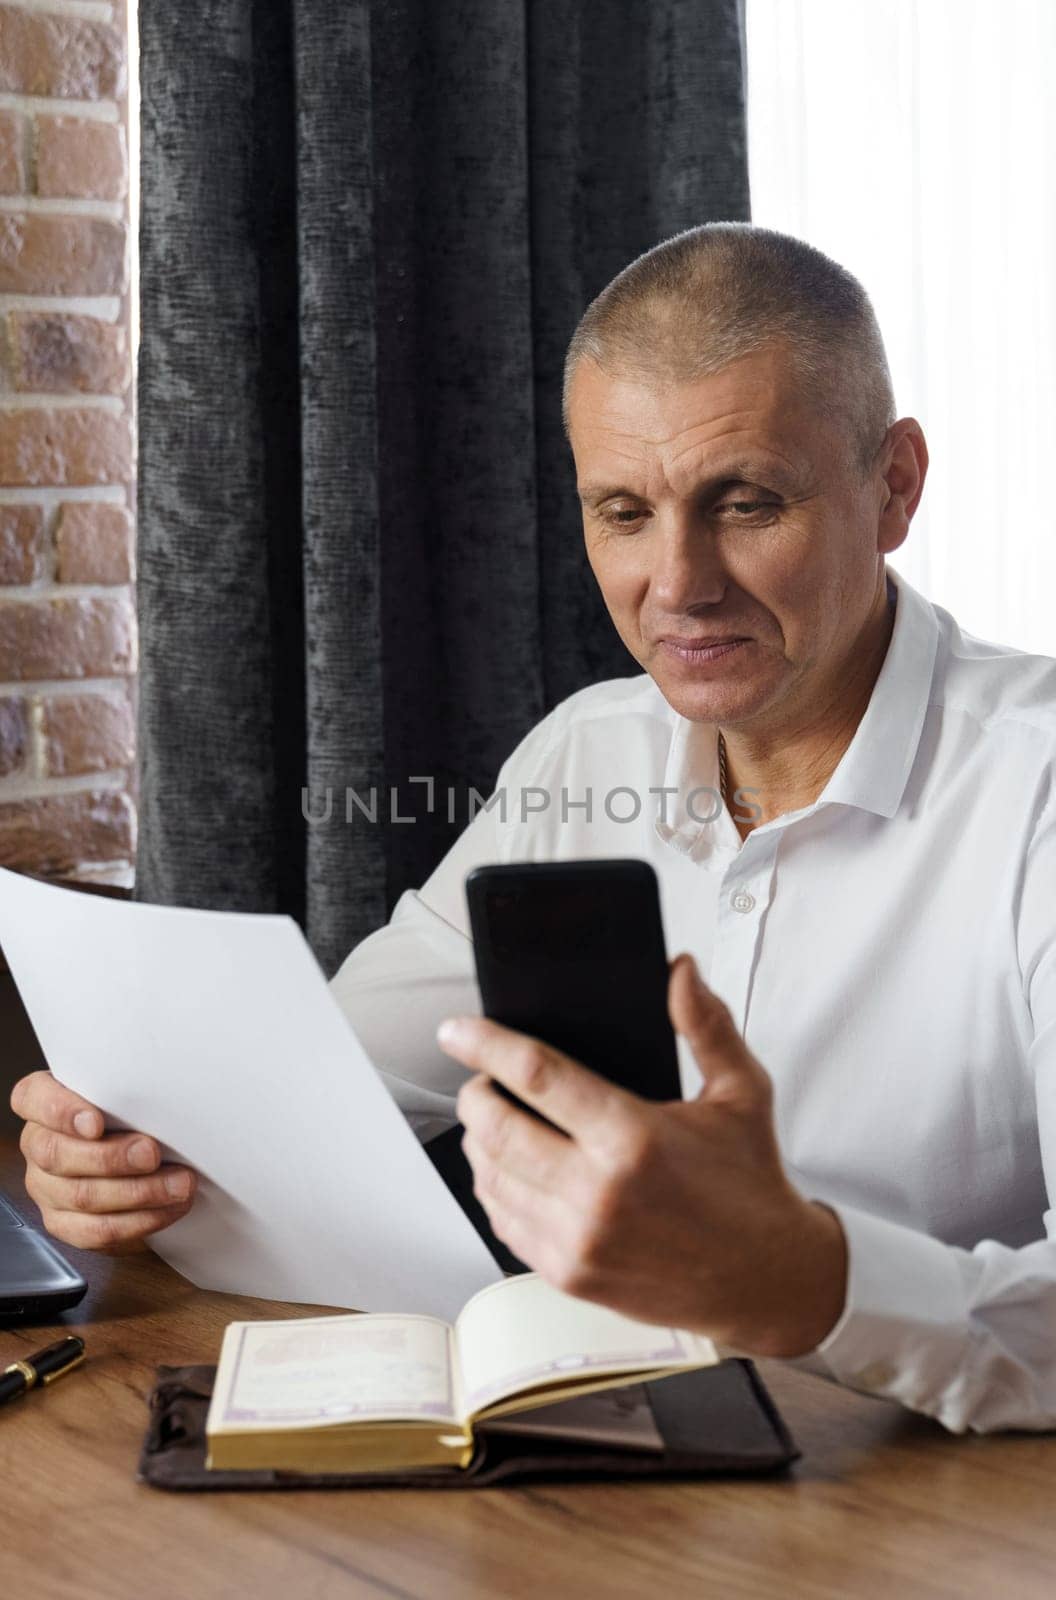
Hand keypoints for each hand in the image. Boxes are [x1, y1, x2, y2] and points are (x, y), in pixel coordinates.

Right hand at [10, 1071, 196, 1253]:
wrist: (140, 1151)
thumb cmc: (130, 1111)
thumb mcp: (126, 1092)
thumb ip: (127, 1091)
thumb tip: (164, 1094)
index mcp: (41, 1101)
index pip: (32, 1098)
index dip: (60, 1112)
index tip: (96, 1123)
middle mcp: (37, 1144)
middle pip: (57, 1154)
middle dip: (111, 1158)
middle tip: (152, 1154)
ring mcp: (46, 1187)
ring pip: (82, 1196)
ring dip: (138, 1192)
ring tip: (179, 1185)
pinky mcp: (64, 1223)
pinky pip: (97, 1230)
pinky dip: (139, 1221)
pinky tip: (169, 1208)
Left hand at [439, 953, 847, 1357]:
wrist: (765, 1280)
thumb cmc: (749, 1183)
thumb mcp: (741, 1093)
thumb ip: (706, 1025)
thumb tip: (681, 971)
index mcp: (635, 1138)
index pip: (537, 1076)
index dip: (486, 1045)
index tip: (457, 1030)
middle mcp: (598, 1191)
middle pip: (496, 1128)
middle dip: (474, 1093)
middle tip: (479, 1077)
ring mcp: (578, 1238)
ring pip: (490, 1176)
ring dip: (479, 1141)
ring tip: (493, 1119)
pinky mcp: (569, 1273)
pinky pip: (502, 1222)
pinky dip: (493, 1189)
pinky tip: (508, 1170)